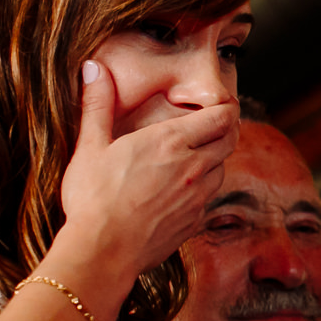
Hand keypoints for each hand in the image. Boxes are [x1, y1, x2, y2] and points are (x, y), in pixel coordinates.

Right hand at [57, 60, 237, 280]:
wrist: (103, 252)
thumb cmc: (94, 198)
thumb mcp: (90, 147)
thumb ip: (97, 105)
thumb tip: (94, 69)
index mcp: (171, 142)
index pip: (220, 118)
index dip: (226, 109)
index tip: (221, 105)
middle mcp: (193, 167)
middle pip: (229, 141)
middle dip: (226, 130)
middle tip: (214, 125)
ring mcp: (197, 198)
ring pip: (221, 171)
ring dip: (214, 161)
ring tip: (195, 157)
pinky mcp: (193, 223)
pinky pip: (208, 200)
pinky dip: (202, 191)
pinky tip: (182, 192)